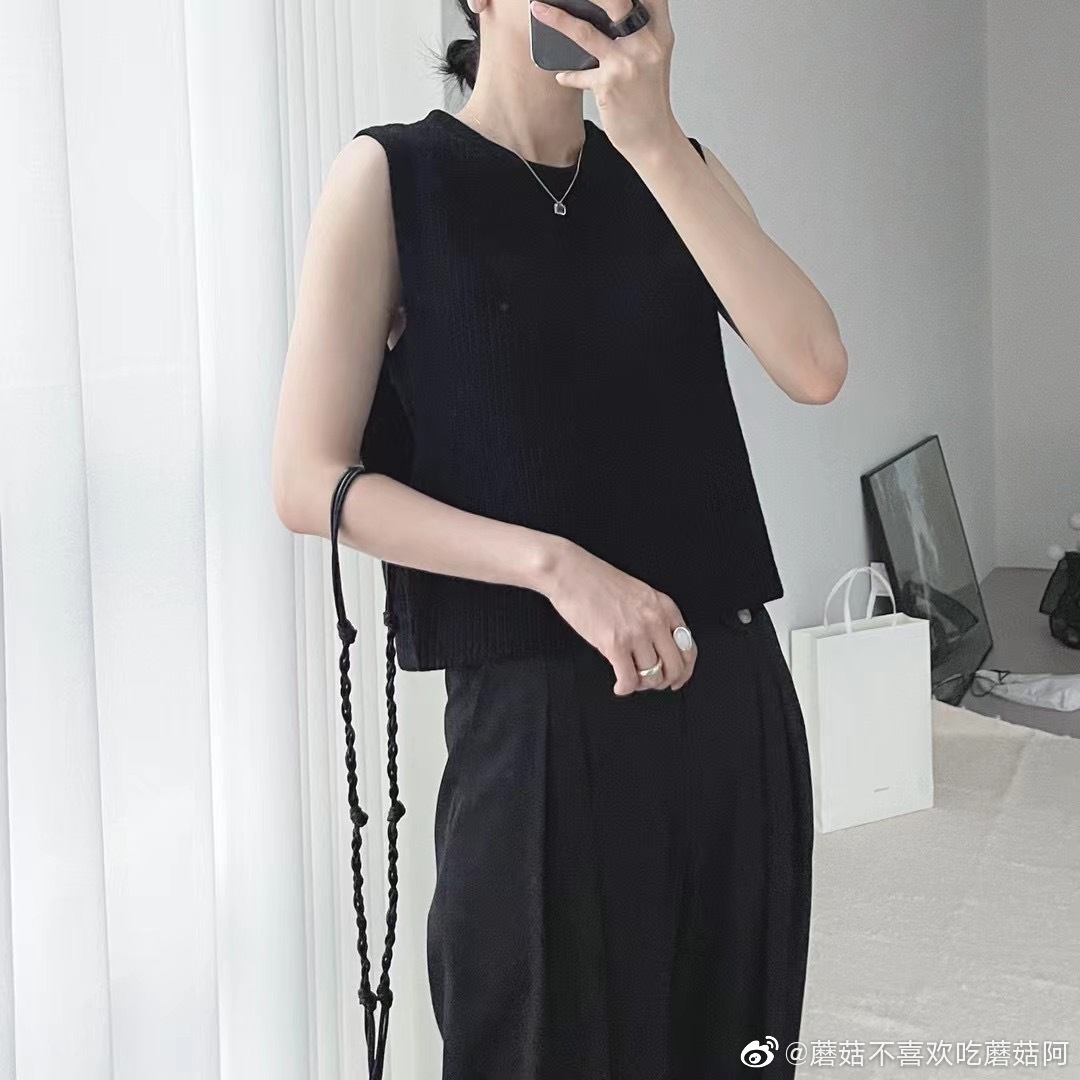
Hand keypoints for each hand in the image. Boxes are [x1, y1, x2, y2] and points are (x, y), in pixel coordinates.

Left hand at [528, 0, 678, 160]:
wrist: (654, 139)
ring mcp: (626, 63)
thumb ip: (637, 35)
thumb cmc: (650, 101)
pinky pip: (579, 75)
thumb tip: (605, 16)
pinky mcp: (609, 85)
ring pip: (585, 32)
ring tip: (538, 9)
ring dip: (557, 19)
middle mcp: (646, 43)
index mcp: (660, 33)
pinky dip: (568, 76)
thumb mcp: (652, 60)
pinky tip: (562, 77)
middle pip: (616, 1)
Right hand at [539, 540, 697, 695]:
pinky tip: (619, 686)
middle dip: (665, 682)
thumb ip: (654, 618)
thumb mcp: (640, 594)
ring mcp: (636, 633)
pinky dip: (625, 688)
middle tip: (652, 684)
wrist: (571, 573)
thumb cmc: (598, 581)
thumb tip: (660, 650)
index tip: (677, 680)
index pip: (688, 649)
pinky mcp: (614, 644)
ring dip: (642, 685)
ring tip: (630, 680)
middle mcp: (655, 620)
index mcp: (664, 607)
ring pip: (652, 676)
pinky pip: (629, 679)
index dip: (684, 671)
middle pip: (675, 667)